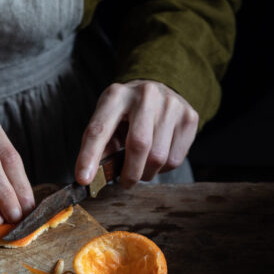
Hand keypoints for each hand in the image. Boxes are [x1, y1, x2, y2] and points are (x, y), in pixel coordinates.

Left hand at [75, 80, 197, 186]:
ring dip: (147, 173)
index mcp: (116, 96)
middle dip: (129, 173)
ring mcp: (170, 105)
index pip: (99, 129)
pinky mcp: (189, 117)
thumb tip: (91, 177)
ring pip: (158, 157)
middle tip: (125, 182)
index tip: (83, 179)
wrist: (159, 91)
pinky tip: (158, 156)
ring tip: (142, 165)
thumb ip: (100, 147)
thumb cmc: (127, 113)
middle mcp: (145, 95)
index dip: (89, 156)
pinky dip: (163, 168)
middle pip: (138, 145)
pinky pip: (175, 159)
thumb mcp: (108, 120)